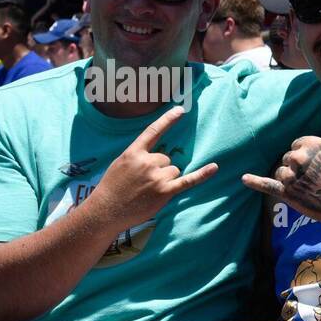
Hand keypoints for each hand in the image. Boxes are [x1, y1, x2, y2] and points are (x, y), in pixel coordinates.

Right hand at [88, 106, 218, 230]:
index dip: (167, 120)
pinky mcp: (164, 191)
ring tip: (149, 191)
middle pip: (167, 159)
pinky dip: (202, 174)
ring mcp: (156, 177)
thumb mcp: (120, 165)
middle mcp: (146, 162)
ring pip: (174, 171)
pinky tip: (214, 168)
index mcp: (133, 152)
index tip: (180, 110)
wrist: (106, 211)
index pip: (153, 131)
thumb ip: (138, 157)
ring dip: (167, 180)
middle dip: (160, 170)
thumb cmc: (111, 188)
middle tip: (144, 183)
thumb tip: (158, 157)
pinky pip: (187, 180)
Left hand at [243, 100, 320, 237]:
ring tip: (309, 188)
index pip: (298, 145)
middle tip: (317, 179)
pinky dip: (255, 182)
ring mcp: (291, 176)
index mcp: (312, 143)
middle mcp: (298, 158)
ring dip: (291, 179)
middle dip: (299, 167)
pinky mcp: (286, 193)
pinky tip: (245, 179)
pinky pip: (267, 185)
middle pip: (288, 158)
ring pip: (281, 172)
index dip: (308, 156)